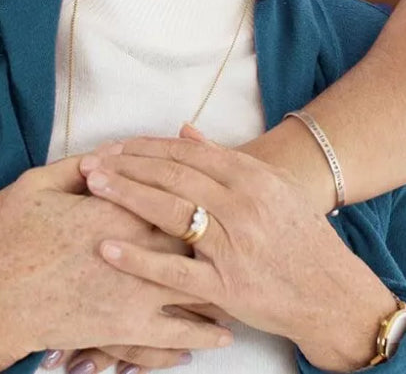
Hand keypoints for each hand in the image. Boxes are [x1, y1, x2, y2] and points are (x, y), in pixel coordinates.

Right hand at [0, 155, 232, 371]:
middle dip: (216, 234)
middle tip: (241, 234)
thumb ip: (74, 166)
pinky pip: (181, 333)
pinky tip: (219, 332)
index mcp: (116, 209)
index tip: (209, 189)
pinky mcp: (129, 328)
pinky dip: (204, 334)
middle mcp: (137, 248)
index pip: (171, 192)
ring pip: (197, 287)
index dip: (191, 190)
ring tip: (242, 285)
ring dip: (220, 286)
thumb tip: (103, 152)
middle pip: (193, 236)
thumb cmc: (12, 237)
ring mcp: (137, 291)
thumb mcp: (37, 185)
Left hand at [80, 136, 394, 371]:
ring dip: (126, 196)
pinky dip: (140, 260)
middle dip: (125, 165)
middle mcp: (240, 205)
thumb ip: (224, 156)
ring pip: (169, 213)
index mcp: (249, 177)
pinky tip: (108, 248)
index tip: (112, 146)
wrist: (333, 294)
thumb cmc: (298, 235)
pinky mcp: (226, 287)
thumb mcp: (271, 185)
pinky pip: (175, 272)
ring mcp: (232, 246)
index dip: (143, 147)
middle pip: (171, 176)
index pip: (184, 153)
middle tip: (89, 162)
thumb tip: (182, 129)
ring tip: (93, 186)